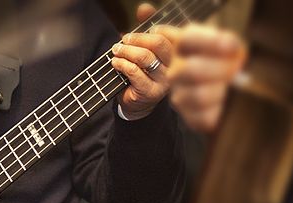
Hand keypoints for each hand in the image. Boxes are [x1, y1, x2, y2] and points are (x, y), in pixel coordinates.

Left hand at [110, 4, 173, 119]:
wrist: (136, 103)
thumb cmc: (140, 73)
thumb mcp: (143, 48)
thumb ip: (145, 28)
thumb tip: (144, 8)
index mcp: (178, 53)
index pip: (170, 33)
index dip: (154, 27)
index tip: (139, 31)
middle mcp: (175, 66)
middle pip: (159, 43)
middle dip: (138, 38)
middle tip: (124, 40)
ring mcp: (165, 80)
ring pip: (145, 58)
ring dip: (126, 51)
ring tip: (116, 50)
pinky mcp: (151, 92)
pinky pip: (135, 72)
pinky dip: (122, 64)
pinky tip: (115, 63)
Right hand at [163, 24, 246, 132]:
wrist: (226, 87)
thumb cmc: (229, 60)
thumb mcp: (231, 46)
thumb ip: (232, 46)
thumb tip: (236, 54)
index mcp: (184, 48)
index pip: (187, 40)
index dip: (212, 43)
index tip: (234, 47)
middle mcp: (176, 72)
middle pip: (190, 70)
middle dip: (220, 69)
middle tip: (236, 70)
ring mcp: (179, 96)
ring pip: (198, 96)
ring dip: (221, 91)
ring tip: (231, 87)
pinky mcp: (189, 117)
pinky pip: (203, 118)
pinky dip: (220, 112)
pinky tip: (226, 104)